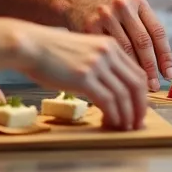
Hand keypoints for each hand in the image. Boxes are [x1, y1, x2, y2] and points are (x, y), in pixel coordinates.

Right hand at [14, 23, 148, 130]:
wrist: (29, 45)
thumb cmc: (50, 52)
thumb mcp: (82, 51)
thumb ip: (99, 64)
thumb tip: (110, 88)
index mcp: (110, 45)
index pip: (136, 72)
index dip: (142, 94)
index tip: (140, 108)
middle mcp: (107, 52)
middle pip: (136, 83)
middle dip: (140, 106)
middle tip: (137, 122)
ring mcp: (96, 64)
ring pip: (123, 94)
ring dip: (127, 114)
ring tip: (124, 126)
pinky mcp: (83, 77)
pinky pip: (107, 100)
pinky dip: (113, 114)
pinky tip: (110, 122)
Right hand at [62, 0, 171, 90]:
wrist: (73, 0)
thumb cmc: (106, 11)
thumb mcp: (127, 10)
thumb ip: (143, 29)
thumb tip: (162, 64)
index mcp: (137, 1)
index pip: (158, 32)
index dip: (165, 56)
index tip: (169, 74)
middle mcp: (123, 6)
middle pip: (144, 42)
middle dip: (152, 68)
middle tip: (155, 86)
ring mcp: (105, 16)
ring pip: (126, 50)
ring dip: (134, 72)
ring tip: (140, 89)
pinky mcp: (89, 27)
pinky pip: (107, 53)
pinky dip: (115, 69)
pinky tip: (120, 81)